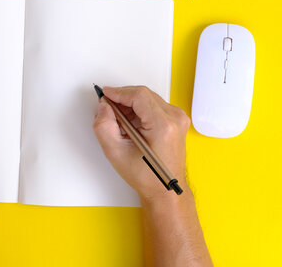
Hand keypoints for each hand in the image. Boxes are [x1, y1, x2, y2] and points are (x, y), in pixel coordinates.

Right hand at [93, 86, 190, 201]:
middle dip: (123, 99)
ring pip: (148, 98)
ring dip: (130, 104)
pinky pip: (154, 105)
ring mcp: (178, 118)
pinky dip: (139, 109)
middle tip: (108, 109)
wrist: (164, 189)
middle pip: (143, 95)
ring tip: (119, 121)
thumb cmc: (146, 176)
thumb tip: (104, 107)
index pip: (139, 95)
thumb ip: (104, 126)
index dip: (119, 92)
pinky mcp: (176, 120)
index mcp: (163, 126)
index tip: (105, 94)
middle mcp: (175, 119)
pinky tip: (130, 123)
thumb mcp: (116, 152)